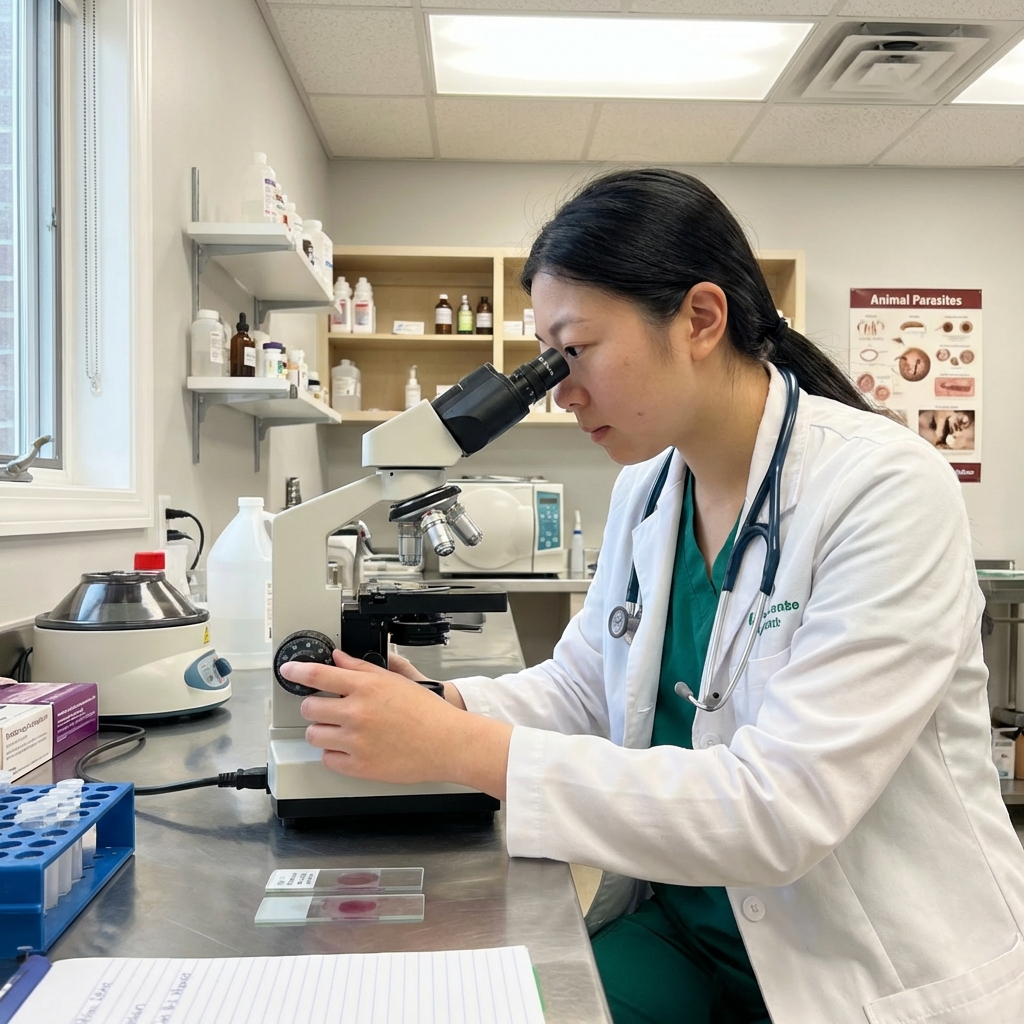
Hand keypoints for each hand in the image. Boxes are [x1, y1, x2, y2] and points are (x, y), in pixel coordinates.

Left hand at [279, 650, 506, 795]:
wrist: (446, 743)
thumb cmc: (426, 712)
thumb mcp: (394, 681)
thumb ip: (361, 669)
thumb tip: (337, 658)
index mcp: (365, 687)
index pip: (318, 675)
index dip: (297, 672)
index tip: (287, 671)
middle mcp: (356, 713)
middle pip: (310, 708)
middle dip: (316, 707)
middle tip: (331, 709)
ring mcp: (355, 741)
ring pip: (314, 735)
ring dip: (322, 732)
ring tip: (342, 730)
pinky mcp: (358, 767)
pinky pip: (327, 759)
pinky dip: (335, 754)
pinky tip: (351, 748)